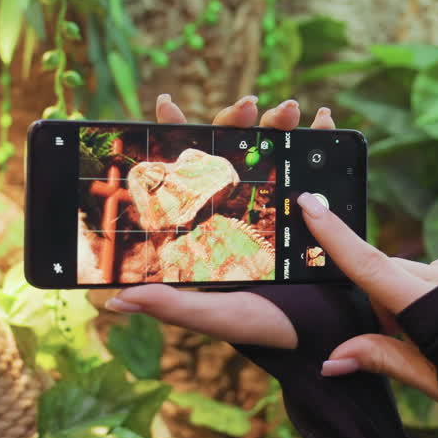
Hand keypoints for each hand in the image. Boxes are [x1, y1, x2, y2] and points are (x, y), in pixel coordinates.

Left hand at [104, 93, 336, 349]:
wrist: (322, 335)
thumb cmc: (263, 326)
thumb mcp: (215, 315)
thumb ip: (172, 306)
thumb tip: (115, 300)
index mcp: (213, 222)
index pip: (187, 168)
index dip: (174, 134)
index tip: (167, 103)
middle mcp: (243, 203)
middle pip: (233, 146)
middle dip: (238, 119)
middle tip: (250, 106)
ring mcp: (279, 200)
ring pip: (274, 146)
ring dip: (280, 122)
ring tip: (291, 111)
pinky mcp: (314, 204)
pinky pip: (316, 162)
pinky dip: (320, 135)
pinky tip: (323, 119)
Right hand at [296, 196, 437, 405]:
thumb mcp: (433, 382)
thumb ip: (382, 358)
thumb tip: (331, 359)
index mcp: (428, 306)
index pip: (368, 265)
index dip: (334, 235)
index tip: (309, 202)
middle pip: (390, 274)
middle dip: (379, 301)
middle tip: (394, 344)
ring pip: (418, 277)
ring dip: (411, 303)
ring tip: (437, 346)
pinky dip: (437, 298)